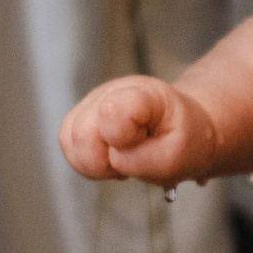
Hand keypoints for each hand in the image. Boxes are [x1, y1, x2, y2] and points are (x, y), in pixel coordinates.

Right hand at [59, 76, 218, 186]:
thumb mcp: (177, 156)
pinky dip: (87, 160)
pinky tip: (110, 157)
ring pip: (68, 139)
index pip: (111, 112)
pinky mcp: (82, 115)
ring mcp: (93, 101)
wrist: (184, 128)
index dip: (121, 139)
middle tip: (132, 157)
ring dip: (94, 162)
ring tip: (122, 157)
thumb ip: (143, 160)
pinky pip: (68, 144)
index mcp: (142, 94)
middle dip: (104, 160)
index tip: (142, 141)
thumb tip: (113, 158)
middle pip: (81, 133)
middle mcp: (112, 90)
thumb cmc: (183, 138)